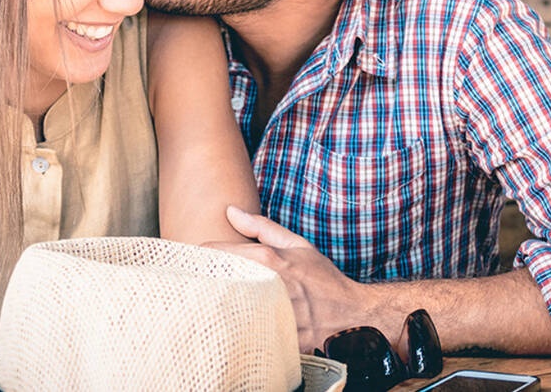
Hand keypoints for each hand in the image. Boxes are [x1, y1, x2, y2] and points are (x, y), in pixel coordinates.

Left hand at [206, 206, 370, 352]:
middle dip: (204, 279)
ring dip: (215, 304)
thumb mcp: (297, 245)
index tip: (198, 260)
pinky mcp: (270, 338)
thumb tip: (230, 211)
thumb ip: (261, 227)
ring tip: (212, 303)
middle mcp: (265, 285)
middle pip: (213, 281)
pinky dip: (232, 327)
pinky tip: (232, 325)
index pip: (215, 252)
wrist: (352, 317)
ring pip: (222, 308)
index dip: (202, 255)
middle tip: (200, 281)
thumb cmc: (323, 280)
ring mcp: (267, 314)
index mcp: (268, 259)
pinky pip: (240, 332)